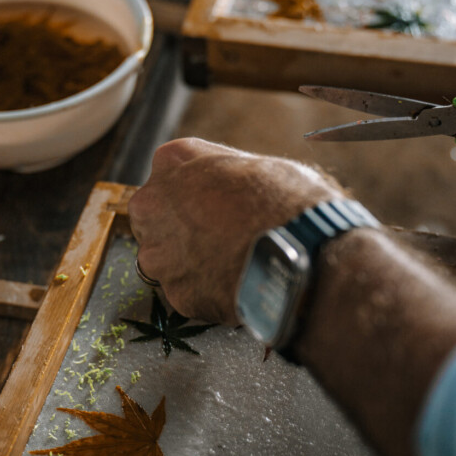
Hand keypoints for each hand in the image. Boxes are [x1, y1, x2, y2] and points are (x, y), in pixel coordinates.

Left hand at [128, 138, 343, 323]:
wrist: (303, 256)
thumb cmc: (289, 202)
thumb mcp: (258, 165)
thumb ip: (225, 173)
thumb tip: (229, 184)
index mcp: (172, 161)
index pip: (168, 175)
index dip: (194, 193)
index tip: (216, 204)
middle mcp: (153, 205)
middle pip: (155, 218)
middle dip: (180, 228)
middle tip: (219, 236)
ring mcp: (160, 254)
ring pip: (164, 259)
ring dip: (189, 263)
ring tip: (230, 264)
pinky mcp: (175, 293)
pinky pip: (186, 292)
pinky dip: (206, 292)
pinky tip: (235, 285)